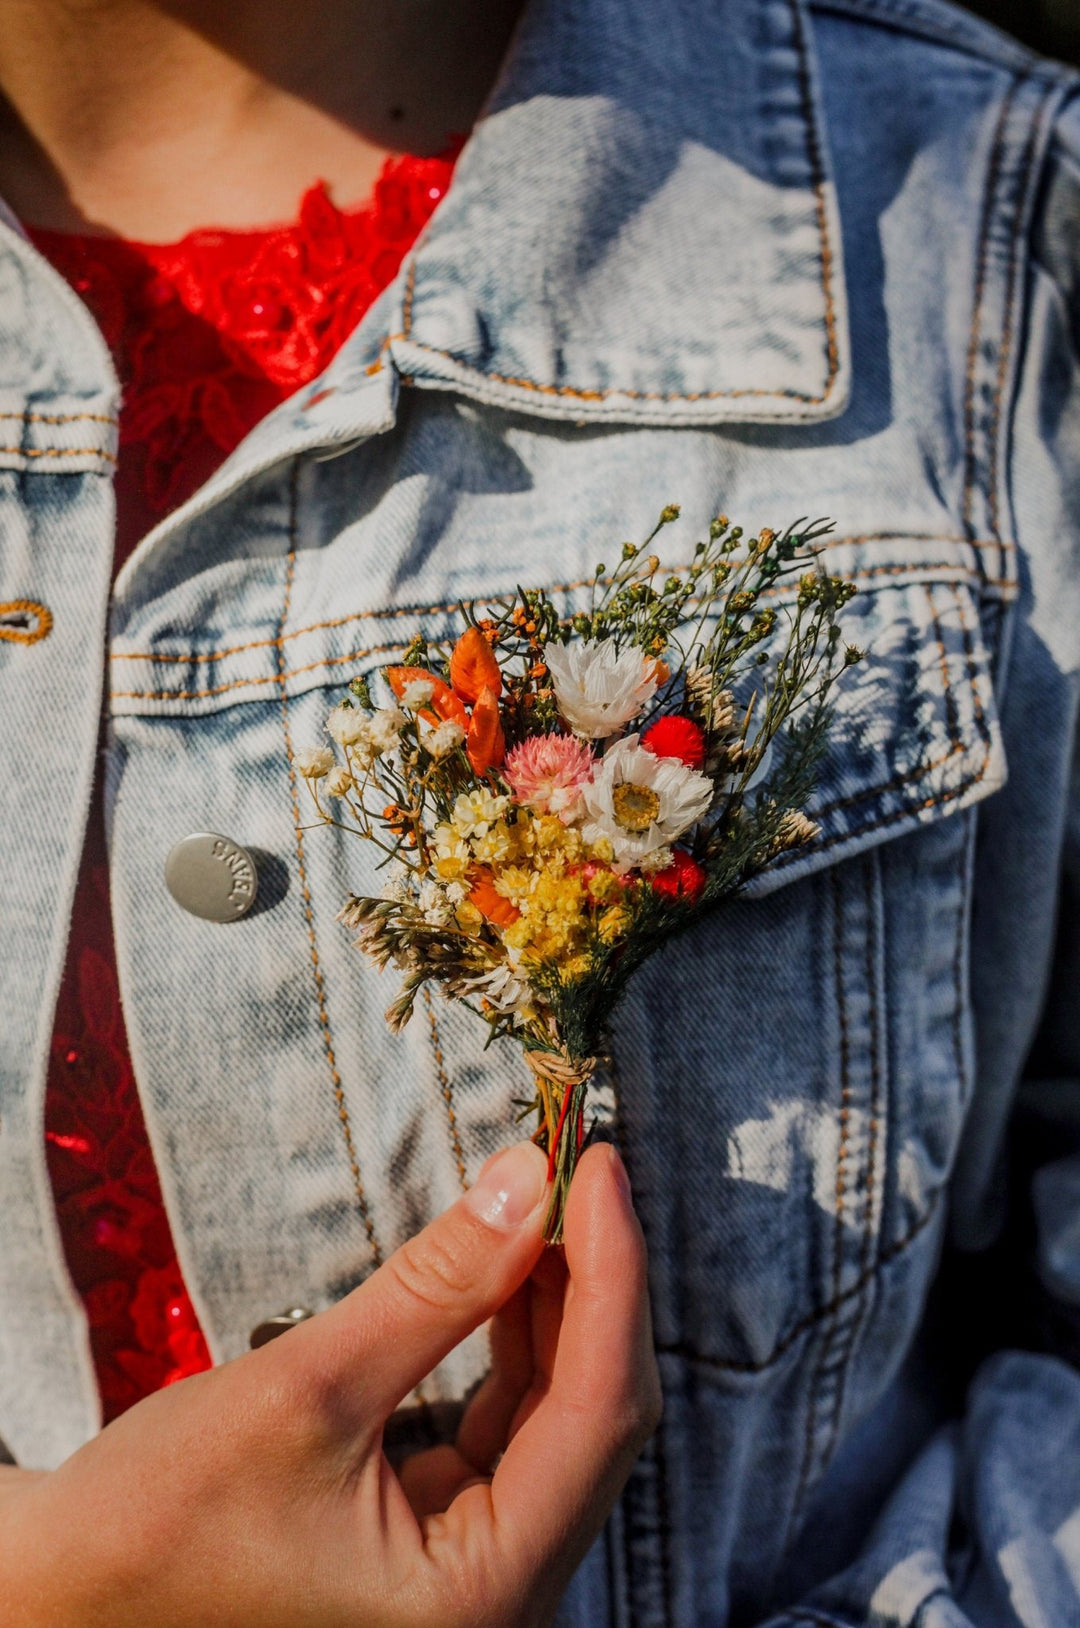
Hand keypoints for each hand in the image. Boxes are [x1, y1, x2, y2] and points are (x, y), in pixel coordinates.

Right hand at [3, 1141, 659, 1627]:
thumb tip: (528, 1179)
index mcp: (481, 1595)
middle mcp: (497, 1599)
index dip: (613, 1273)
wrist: (62, 1596)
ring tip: (542, 1199)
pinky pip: (505, 1428)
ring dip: (552, 1304)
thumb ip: (438, 1286)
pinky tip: (504, 1268)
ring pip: (555, 1416)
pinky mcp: (438, 1544)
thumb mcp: (309, 1388)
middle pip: (593, 1415)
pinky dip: (508, 1342)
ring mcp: (471, 1575)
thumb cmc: (160, 1522)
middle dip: (588, 1282)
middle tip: (574, 1165)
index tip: (599, 1163)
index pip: (599, 1411)